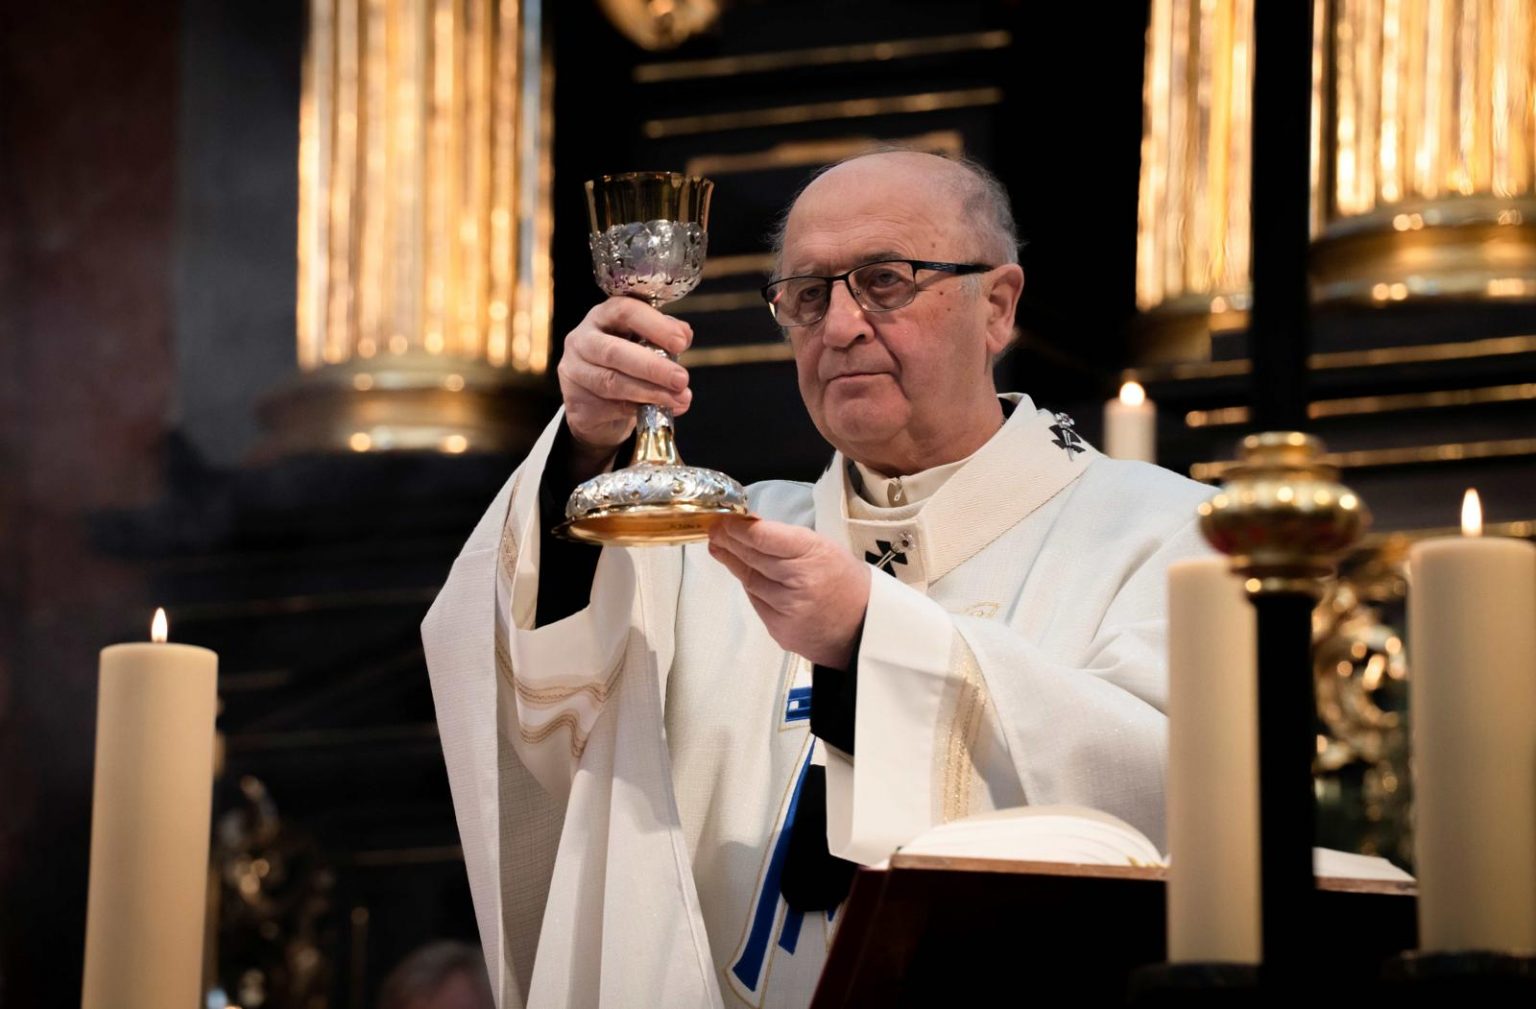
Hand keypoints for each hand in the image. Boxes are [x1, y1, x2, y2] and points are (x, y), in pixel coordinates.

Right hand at [556, 296, 693, 471]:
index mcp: (603, 316)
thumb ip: (663, 336)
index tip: (681, 343)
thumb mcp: (644, 343)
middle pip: (614, 351)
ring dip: (650, 392)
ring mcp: (575, 371)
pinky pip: (610, 407)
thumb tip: (684, 334)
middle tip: (681, 379)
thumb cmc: (624, 364)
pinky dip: (640, 409)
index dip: (655, 326)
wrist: (595, 403)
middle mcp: (583, 339)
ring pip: (611, 382)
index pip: (625, 311)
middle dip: (652, 367)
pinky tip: (662, 409)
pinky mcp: (576, 401)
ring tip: (678, 399)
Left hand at [707, 518, 870, 669]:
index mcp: (814, 554)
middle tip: (714, 530)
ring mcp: (788, 609)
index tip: (724, 520)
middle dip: (729, 542)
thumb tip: (750, 527)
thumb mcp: (825, 549)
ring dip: (733, 563)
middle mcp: (799, 582)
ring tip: (720, 548)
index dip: (739, 528)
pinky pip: (757, 603)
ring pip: (750, 581)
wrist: (865, 628)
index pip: (765, 537)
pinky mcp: (780, 630)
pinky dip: (751, 588)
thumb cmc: (845, 581)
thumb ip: (789, 541)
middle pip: (753, 558)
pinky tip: (747, 575)